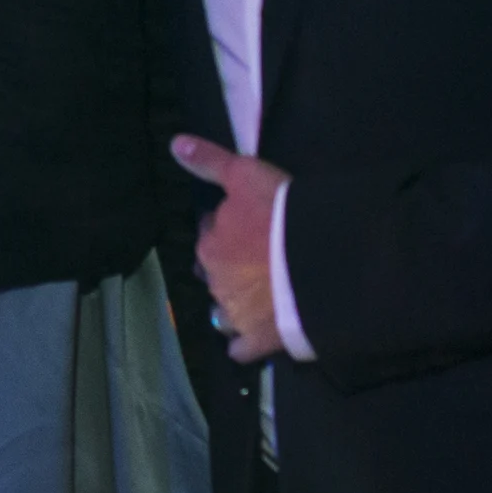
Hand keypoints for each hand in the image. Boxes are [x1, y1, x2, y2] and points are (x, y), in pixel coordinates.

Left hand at [173, 134, 289, 362]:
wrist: (316, 262)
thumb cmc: (281, 214)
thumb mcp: (245, 175)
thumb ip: (210, 162)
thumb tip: (175, 144)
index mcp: (210, 244)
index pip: (211, 233)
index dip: (230, 228)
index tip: (248, 226)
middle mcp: (214, 281)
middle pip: (214, 273)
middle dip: (228, 268)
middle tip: (257, 261)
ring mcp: (233, 315)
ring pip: (222, 312)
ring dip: (233, 306)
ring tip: (257, 298)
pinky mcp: (255, 341)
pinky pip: (241, 349)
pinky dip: (245, 345)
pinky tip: (256, 338)